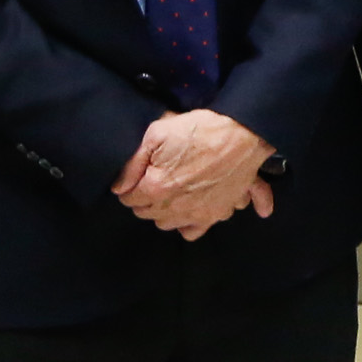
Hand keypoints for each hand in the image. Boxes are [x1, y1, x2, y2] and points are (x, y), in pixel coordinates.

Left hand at [113, 108, 277, 238]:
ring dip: (163, 212)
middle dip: (144, 199)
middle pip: (146, 213)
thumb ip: (132, 162)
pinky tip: (188, 210)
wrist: (242, 134)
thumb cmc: (199, 130)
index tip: (136, 177)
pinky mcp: (215, 214)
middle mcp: (174, 207)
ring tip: (169, 195)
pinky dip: (187, 224)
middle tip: (152, 182)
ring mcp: (196, 213)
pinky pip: (193, 232)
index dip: (129, 186)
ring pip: (166, 224)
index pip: (128, 198)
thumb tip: (119, 187)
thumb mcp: (157, 133)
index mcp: (155, 187)